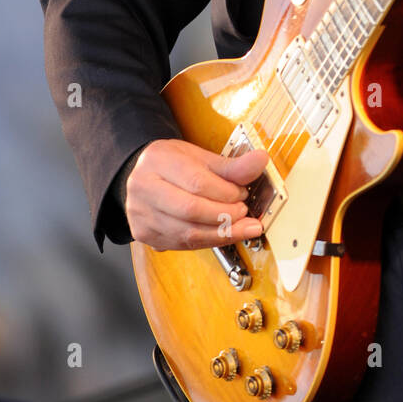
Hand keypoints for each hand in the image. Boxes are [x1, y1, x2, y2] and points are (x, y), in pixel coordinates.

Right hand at [126, 139, 269, 250]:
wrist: (142, 177)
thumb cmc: (172, 164)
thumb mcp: (200, 156)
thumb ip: (230, 165)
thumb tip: (260, 161)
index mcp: (157, 161)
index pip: (197, 182)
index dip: (226, 192)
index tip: (243, 193)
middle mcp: (143, 188)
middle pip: (191, 209)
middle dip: (225, 215)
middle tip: (244, 211)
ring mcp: (141, 215)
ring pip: (188, 233)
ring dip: (222, 233)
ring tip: (242, 226)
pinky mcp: (145, 235)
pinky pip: (183, 245)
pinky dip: (209, 241)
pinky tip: (224, 234)